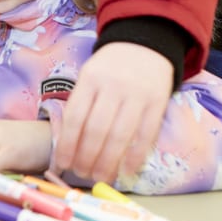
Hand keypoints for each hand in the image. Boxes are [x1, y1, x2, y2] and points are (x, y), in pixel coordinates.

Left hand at [51, 43, 171, 184]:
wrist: (146, 43)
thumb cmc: (111, 67)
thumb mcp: (90, 75)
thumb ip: (81, 104)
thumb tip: (68, 145)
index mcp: (91, 78)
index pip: (74, 117)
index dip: (67, 144)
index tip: (63, 163)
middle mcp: (113, 86)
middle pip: (96, 129)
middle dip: (86, 157)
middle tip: (81, 174)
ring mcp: (137, 94)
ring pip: (120, 135)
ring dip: (108, 162)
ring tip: (99, 177)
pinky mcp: (158, 102)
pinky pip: (146, 134)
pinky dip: (135, 156)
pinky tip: (125, 170)